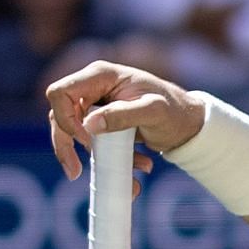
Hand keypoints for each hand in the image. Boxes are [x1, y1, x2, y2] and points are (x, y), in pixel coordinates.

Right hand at [45, 60, 202, 181]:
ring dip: (93, 157)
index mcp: (101, 75)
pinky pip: (91, 143)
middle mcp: (93, 87)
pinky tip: (138, 168)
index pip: (61, 92)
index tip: (87, 139)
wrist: (188, 123)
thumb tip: (89, 124)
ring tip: (130, 172)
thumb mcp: (153, 112)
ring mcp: (96, 105)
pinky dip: (108, 160)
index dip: (66, 118)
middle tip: (75, 173)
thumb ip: (123, 115)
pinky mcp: (102, 123)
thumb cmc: (174, 111)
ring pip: (73, 133)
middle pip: (59, 115)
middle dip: (66, 145)